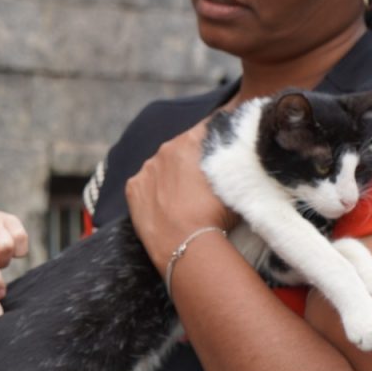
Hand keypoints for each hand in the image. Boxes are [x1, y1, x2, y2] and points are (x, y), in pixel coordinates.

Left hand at [125, 119, 235, 273]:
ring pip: (163, 166)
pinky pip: (145, 183)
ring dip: (172, 174)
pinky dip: (154, 190)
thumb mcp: (235, 181)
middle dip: (193, 157)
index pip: (208, 125)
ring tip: (184, 197)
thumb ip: (233, 159)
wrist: (187, 244)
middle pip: (183, 147)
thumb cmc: (216, 214)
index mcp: (190, 142)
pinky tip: (165, 205)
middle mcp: (165, 149)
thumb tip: (238, 150)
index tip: (225, 135)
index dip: (218, 130)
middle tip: (204, 177)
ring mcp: (146, 169)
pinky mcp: (133, 189)